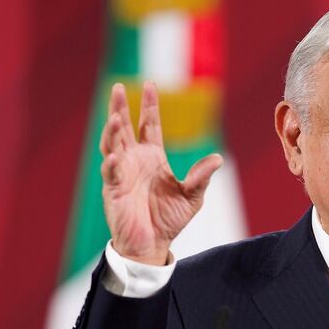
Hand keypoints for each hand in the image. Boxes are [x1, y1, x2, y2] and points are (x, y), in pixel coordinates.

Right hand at [100, 81, 221, 264]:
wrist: (152, 244)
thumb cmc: (169, 220)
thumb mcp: (192, 196)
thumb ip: (201, 177)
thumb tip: (218, 158)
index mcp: (153, 157)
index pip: (149, 125)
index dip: (149, 106)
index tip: (150, 84)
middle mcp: (134, 160)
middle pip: (124, 128)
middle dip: (120, 108)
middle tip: (117, 87)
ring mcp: (121, 173)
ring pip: (111, 145)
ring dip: (112, 131)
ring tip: (115, 117)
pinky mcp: (113, 190)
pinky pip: (110, 173)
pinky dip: (111, 164)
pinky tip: (114, 156)